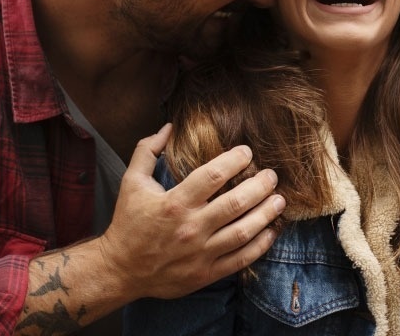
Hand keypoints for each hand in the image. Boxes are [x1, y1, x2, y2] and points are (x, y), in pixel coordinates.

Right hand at [94, 124, 284, 299]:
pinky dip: (261, 245)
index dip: (235, 160)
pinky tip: (271, 231)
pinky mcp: (206, 273)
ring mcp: (201, 252)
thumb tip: (169, 126)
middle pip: (236, 203)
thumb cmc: (127, 224)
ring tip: (279, 200)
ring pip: (244, 231)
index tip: (247, 152)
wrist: (120, 270)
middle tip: (272, 176)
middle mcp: (191, 227)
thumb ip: (148, 151)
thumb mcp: (131, 182)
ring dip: (266, 213)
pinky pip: (241, 259)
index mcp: (175, 202)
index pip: (213, 175)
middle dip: (260, 186)